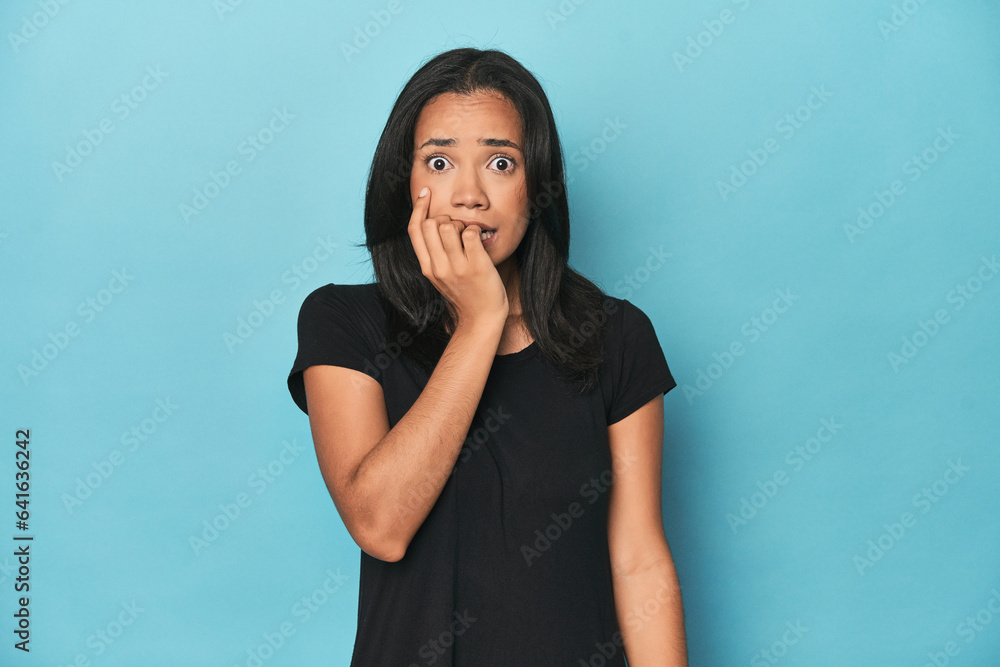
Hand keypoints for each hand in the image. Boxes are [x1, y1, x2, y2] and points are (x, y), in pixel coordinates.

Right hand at [407, 186, 508, 329]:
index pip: (414, 230)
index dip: (418, 207)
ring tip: (468, 237)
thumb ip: (434, 253)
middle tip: (456, 228)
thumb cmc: (465, 293)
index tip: (425, 193)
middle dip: (444, 217)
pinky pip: (470, 233)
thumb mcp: (441, 275)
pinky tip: (479, 241)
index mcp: (427, 268)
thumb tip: (431, 222)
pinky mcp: (476, 266)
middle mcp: (438, 267)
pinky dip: (476, 231)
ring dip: (460, 224)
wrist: (482, 318)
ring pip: (449, 225)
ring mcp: (457, 267)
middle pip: (431, 223)